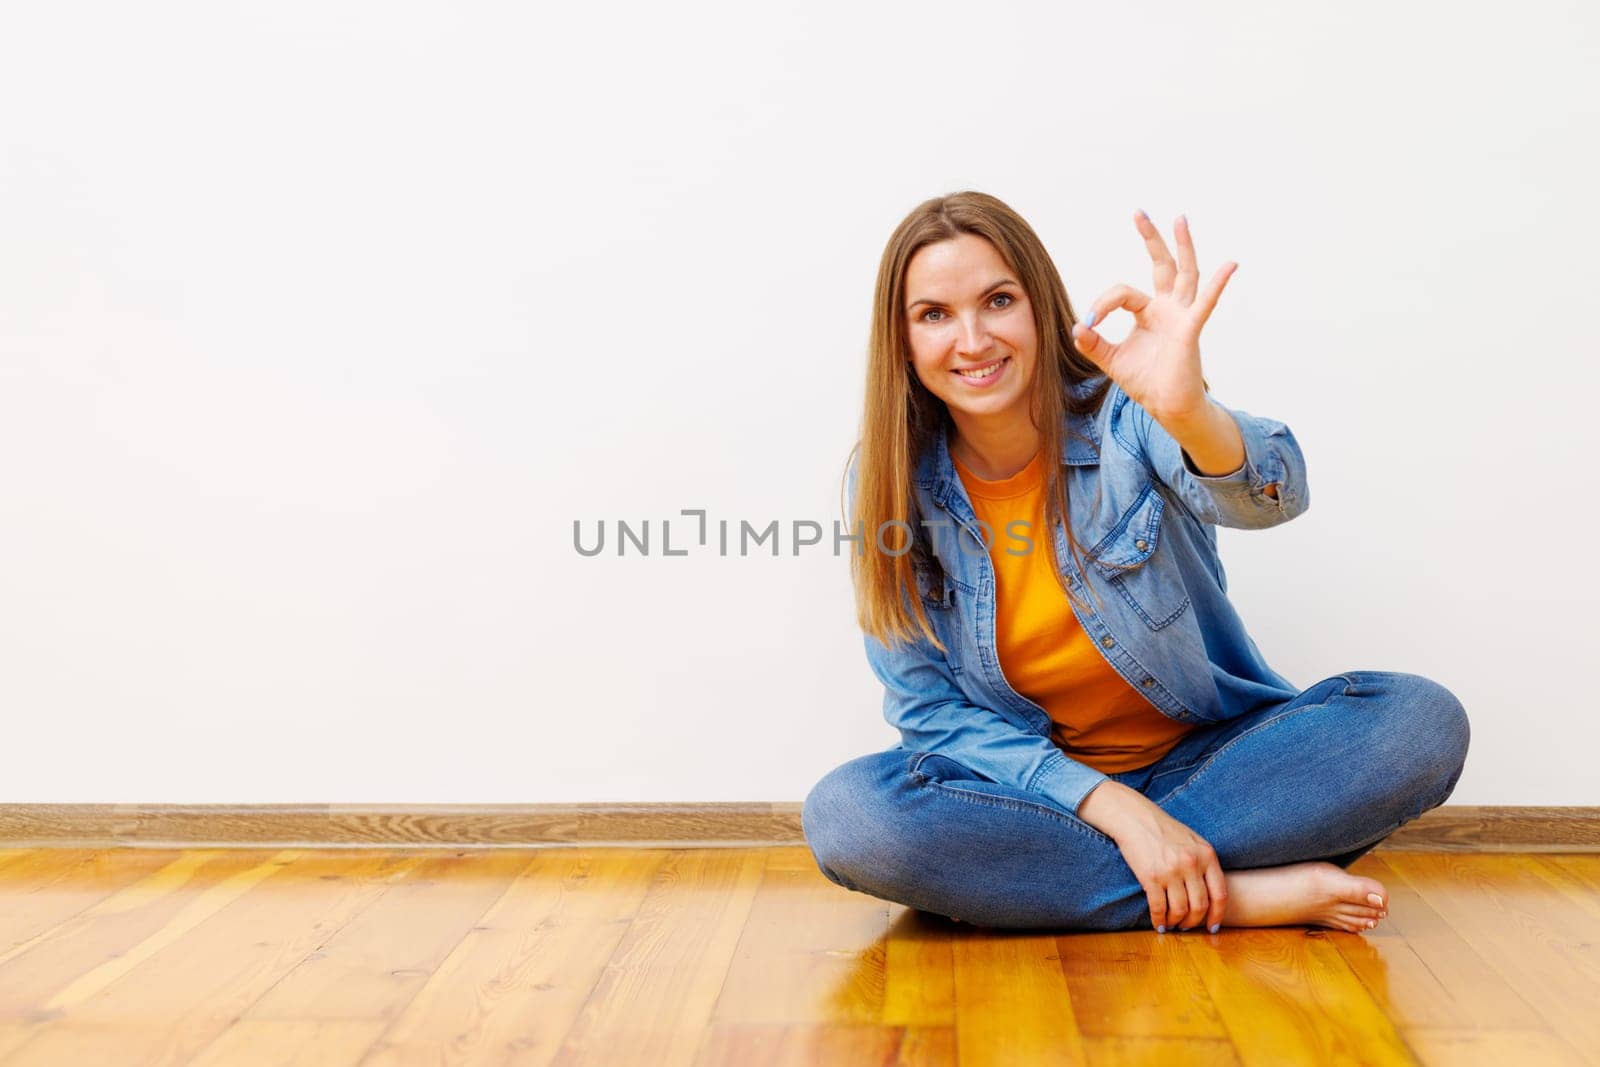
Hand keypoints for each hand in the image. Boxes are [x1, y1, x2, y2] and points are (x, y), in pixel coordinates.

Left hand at [1071, 212, 1236, 425]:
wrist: (1165, 406)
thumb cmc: (1145, 381)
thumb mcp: (1111, 360)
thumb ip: (1093, 344)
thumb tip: (1076, 326)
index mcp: (1148, 312)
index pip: (1123, 293)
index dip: (1102, 304)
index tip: (1089, 324)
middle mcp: (1167, 308)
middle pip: (1162, 265)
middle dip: (1151, 239)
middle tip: (1139, 213)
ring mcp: (1181, 316)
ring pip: (1185, 274)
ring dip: (1182, 246)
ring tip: (1180, 219)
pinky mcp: (1190, 329)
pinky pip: (1205, 303)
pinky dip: (1218, 284)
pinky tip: (1230, 265)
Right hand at [1081, 781, 1227, 931]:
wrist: (1134, 818)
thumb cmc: (1163, 830)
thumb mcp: (1192, 841)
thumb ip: (1204, 863)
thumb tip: (1211, 895)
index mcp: (1206, 855)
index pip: (1219, 894)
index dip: (1217, 915)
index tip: (1212, 927)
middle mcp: (1191, 864)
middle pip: (1200, 906)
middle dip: (1194, 922)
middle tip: (1187, 926)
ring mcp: (1171, 871)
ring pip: (1180, 910)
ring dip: (1176, 923)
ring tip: (1171, 924)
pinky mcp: (1150, 877)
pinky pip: (1158, 907)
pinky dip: (1158, 920)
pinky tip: (1158, 923)